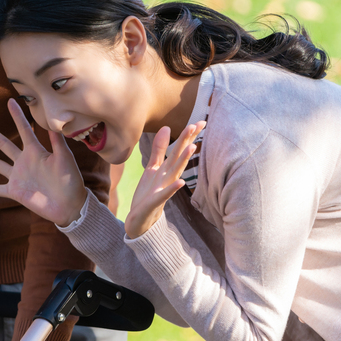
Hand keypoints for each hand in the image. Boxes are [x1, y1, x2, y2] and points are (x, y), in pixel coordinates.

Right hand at [0, 99, 87, 226]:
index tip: (10, 102)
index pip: (24, 130)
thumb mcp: (64, 158)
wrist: (70, 205)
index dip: (17, 116)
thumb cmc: (71, 180)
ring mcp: (18, 177)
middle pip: (5, 145)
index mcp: (36, 152)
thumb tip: (53, 122)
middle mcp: (24, 162)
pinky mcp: (15, 192)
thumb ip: (57, 141)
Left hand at [125, 121, 205, 237]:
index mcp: (167, 169)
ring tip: (192, 147)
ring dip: (184, 161)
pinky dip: (173, 188)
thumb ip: (159, 150)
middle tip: (198, 125)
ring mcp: (163, 189)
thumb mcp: (152, 168)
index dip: (188, 135)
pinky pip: (165, 194)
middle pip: (180, 157)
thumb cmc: (149, 193)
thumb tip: (166, 127)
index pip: (179, 149)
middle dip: (188, 141)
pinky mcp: (155, 201)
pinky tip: (181, 182)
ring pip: (175, 172)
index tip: (200, 121)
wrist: (140, 219)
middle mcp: (168, 177)